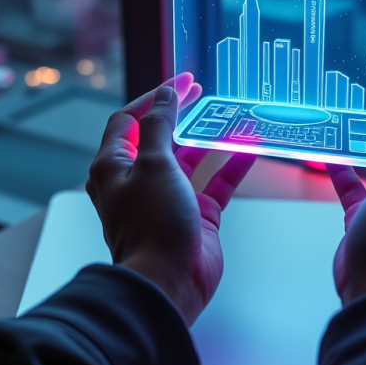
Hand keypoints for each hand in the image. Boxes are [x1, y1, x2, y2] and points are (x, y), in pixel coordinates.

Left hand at [86, 73, 255, 325]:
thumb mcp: (153, 164)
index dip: (153, 97)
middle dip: (182, 113)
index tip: (181, 82)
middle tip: (203, 92)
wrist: (170, 282)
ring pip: (192, 158)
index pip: (129, 120)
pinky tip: (250, 147)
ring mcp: (169, 198)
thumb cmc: (152, 224)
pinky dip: (232, 165)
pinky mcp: (196, 214)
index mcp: (115, 167)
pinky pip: (216, 182)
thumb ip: (159, 126)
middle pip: (161, 136)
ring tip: (230, 115)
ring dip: (210, 138)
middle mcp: (139, 180)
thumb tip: (165, 96)